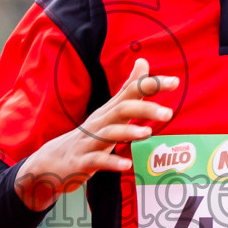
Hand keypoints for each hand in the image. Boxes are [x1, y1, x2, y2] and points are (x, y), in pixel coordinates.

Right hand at [15, 58, 177, 210]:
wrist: (52, 162)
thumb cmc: (88, 136)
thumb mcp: (109, 112)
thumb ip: (128, 90)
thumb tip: (143, 61)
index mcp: (109, 111)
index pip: (131, 92)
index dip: (151, 85)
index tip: (175, 81)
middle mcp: (100, 122)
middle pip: (122, 109)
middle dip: (144, 109)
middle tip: (168, 113)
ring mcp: (89, 142)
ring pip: (109, 133)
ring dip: (128, 132)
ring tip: (147, 133)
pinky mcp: (82, 162)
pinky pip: (97, 161)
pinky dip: (112, 162)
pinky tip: (126, 165)